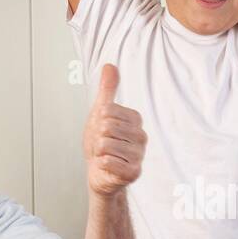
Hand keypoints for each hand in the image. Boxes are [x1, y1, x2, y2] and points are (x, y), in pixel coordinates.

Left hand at [83, 65, 145, 197]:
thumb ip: (107, 90)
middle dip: (96, 138)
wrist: (99, 173)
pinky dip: (101, 164)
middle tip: (101, 146)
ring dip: (98, 152)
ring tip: (104, 156)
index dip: (97, 121)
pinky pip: (108, 161)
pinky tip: (107, 167)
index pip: (107, 110)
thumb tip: (110, 66)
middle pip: (106, 127)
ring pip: (105, 144)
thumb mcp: (100, 114)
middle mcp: (141, 136)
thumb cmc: (101, 143)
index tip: (101, 131)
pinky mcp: (134, 172)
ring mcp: (139, 155)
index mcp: (135, 119)